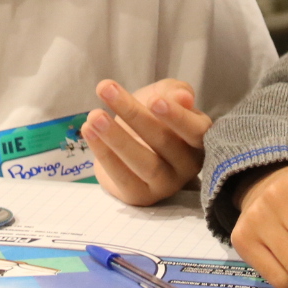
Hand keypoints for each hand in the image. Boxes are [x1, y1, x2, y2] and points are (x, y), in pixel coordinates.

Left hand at [85, 78, 210, 205]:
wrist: (130, 148)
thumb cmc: (153, 118)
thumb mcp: (165, 96)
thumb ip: (175, 92)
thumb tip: (184, 98)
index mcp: (199, 139)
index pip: (196, 130)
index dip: (177, 116)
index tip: (154, 100)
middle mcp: (188, 165)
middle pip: (164, 142)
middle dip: (135, 115)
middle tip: (107, 90)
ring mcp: (166, 184)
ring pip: (144, 163)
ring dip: (116, 138)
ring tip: (94, 115)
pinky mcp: (141, 196)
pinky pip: (122, 176)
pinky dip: (104, 153)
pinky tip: (88, 131)